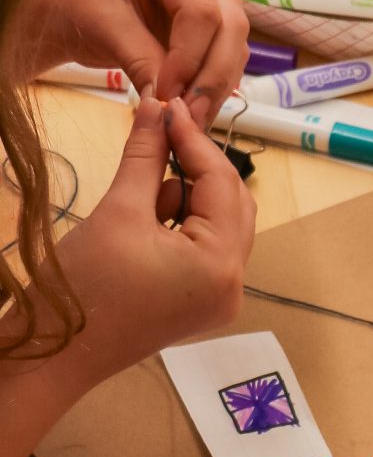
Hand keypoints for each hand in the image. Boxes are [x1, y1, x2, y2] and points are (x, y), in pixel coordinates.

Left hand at [27, 0, 248, 117]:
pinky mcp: (213, 12)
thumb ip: (141, 60)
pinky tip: (192, 106)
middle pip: (229, 25)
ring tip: (189, 119)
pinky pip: (226, 51)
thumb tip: (171, 105)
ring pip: (234, 42)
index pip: (200, 10)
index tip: (166, 96)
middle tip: (187, 118)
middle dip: (211, 76)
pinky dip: (213, 81)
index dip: (189, 59)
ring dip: (216, 84)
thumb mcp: (102, 26)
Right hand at [53, 98, 255, 380]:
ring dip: (187, 194)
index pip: (223, 183)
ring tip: (143, 183)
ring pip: (218, 224)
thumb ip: (145, 156)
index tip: (169, 104)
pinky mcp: (200, 303)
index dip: (194, 139)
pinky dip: (182, 222)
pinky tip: (147, 213)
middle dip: (196, 166)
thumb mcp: (118, 210)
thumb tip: (157, 106)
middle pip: (232, 203)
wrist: (55, 352)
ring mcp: (219, 299)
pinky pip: (204, 248)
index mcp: (222, 265)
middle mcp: (234, 285)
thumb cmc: (83, 285)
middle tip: (160, 130)